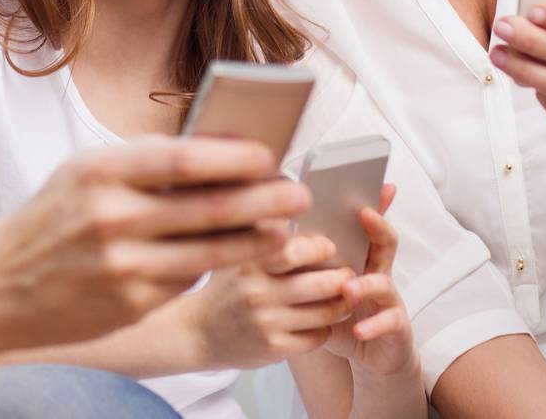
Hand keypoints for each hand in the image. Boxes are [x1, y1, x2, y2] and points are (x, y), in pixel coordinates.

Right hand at [0, 135, 309, 346]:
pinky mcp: (131, 304)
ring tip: (284, 228)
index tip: (269, 153)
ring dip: (256, 240)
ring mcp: (123, 266)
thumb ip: (143, 162)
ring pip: (210, 252)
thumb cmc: (54, 217)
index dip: (234, 156)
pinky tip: (240, 255)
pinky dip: (218, 266)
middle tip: (297, 192)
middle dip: (264, 199)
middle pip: (209, 208)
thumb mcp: (87, 172)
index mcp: (102, 171)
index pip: (184, 159)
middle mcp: (113, 218)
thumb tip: (214, 148)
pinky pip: (188, 281)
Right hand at [188, 229, 357, 368]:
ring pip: (325, 312)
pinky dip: (326, 328)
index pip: (294, 250)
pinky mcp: (273, 348)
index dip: (320, 247)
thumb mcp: (235, 253)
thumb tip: (292, 196)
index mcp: (249, 261)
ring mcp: (266, 322)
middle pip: (320, 283)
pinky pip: (316, 337)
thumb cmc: (225, 286)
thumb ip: (262, 231)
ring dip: (342, 304)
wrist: (196, 333)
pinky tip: (322, 320)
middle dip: (343, 277)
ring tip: (345, 296)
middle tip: (349, 273)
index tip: (329, 246)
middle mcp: (257, 291)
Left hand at [323, 184, 418, 379]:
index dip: (368, 202)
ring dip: (366, 283)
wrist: (368, 355)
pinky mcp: (396, 326)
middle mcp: (378, 272)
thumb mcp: (321, 287)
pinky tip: (358, 330)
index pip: (365, 224)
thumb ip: (307, 263)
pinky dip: (373, 325)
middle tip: (364, 214)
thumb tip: (273, 234)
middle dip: (378, 225)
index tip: (362, 180)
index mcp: (359, 257)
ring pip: (385, 282)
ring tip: (348, 287)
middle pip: (385, 241)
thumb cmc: (340, 315)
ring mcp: (389, 298)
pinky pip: (389, 322)